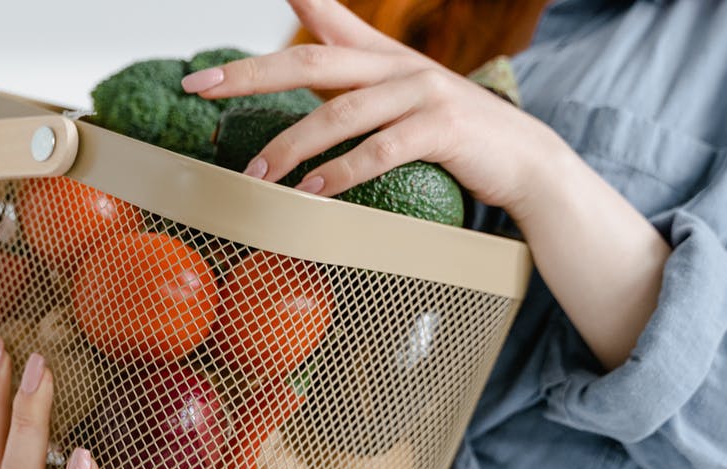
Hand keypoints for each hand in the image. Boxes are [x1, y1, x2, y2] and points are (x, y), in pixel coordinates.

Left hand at [181, 0, 567, 221]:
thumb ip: (355, 85)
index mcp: (383, 55)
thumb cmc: (452, 134)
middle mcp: (398, 64)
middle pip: (311, 62)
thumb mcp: (402, 97)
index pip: (328, 17)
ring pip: (340, 113)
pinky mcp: (442, 129)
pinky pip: (379, 151)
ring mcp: (422, 93)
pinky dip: (340, 173)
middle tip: (201, 86)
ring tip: (256, 172)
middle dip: (249, 73)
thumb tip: (308, 88)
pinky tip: (311, 191)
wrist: (525, 160)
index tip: (248, 7)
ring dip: (291, 145)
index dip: (294, 0)